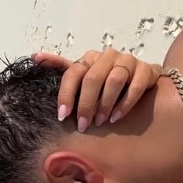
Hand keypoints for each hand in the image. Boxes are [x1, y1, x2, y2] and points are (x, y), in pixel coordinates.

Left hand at [31, 48, 162, 131]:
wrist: (142, 78)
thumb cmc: (108, 80)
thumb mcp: (84, 75)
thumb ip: (62, 68)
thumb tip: (35, 57)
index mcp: (90, 58)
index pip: (73, 72)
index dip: (66, 94)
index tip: (63, 116)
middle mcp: (108, 56)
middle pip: (93, 78)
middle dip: (86, 104)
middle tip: (84, 126)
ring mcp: (129, 61)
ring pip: (115, 80)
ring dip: (106, 103)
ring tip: (101, 121)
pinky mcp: (147, 70)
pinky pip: (136, 85)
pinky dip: (125, 103)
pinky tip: (117, 117)